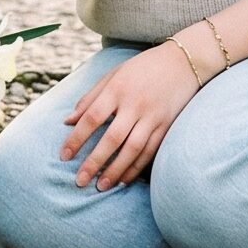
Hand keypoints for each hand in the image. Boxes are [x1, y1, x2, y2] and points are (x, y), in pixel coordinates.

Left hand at [57, 42, 201, 190]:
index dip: (76, 138)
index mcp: (117, 88)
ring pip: (132, 149)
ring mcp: (153, 116)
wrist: (183, 61)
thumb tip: (67, 122)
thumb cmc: (142, 68)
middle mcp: (135, 104)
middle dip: (94, 162)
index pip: (92, 117)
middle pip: (112, 138)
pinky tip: (124, 179)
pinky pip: (150, 151)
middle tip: (80, 181)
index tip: (63, 156)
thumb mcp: (113, 75)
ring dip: (116, 170)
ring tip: (101, 186)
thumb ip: (90, 98)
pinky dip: (137, 167)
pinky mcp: (167, 126)